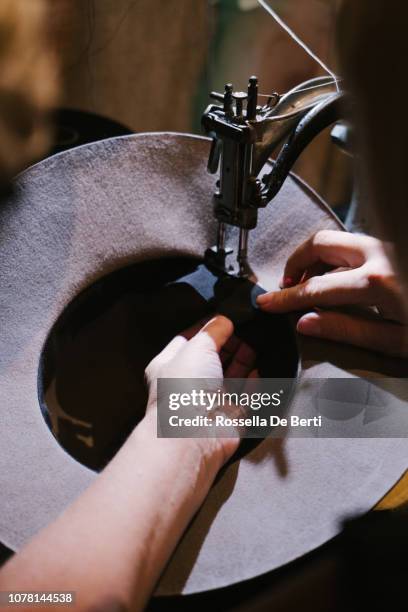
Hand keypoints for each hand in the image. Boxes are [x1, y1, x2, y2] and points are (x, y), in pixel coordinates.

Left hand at [145, 315, 251, 466]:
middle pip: (213, 358)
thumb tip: (225, 320)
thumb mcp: (197, 346)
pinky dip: (254, 384)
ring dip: (244, 359)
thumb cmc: (184, 387)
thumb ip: (213, 330)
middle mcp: (188, 384)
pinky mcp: (230, 417)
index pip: (188, 340)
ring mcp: (209, 402)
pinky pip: (245, 397)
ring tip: (257, 342)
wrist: (192, 435)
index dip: (207, 327)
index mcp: (170, 365)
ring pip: (230, 376)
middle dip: (230, 342)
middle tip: (247, 327)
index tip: (225, 316)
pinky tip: (261, 369)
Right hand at [257, 230, 407, 356]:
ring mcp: (387, 246)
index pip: (316, 287)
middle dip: (296, 262)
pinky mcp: (392, 247)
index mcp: (378, 281)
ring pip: (336, 240)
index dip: (286, 297)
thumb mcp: (396, 341)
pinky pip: (353, 244)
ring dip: (314, 259)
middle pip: (320, 244)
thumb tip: (305, 322)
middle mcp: (381, 254)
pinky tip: (333, 279)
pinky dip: (334, 258)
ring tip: (308, 285)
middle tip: (286, 286)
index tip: (267, 303)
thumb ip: (348, 331)